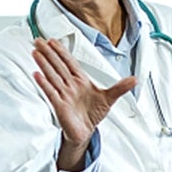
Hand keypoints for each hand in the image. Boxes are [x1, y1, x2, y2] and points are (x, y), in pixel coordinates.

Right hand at [31, 37, 135, 170]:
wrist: (86, 131)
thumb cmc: (93, 113)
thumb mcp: (109, 98)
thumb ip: (120, 87)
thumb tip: (135, 79)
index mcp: (80, 80)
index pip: (69, 62)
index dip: (61, 51)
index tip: (53, 41)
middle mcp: (69, 85)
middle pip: (57, 65)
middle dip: (48, 53)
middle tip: (38, 40)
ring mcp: (63, 94)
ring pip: (52, 76)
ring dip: (44, 64)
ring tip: (35, 52)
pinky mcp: (59, 105)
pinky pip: (50, 92)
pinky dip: (44, 84)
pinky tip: (37, 75)